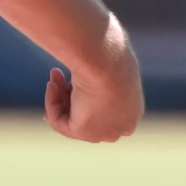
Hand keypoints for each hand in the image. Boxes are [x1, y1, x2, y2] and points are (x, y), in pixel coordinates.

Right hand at [44, 28, 144, 142]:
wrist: (106, 61)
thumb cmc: (110, 53)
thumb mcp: (108, 57)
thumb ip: (99, 66)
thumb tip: (86, 68)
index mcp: (132, 109)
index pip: (106, 111)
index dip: (84, 101)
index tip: (68, 87)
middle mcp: (121, 125)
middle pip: (89, 116)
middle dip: (68, 100)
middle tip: (55, 82)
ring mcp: (104, 131)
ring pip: (74, 119)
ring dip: (60, 95)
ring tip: (55, 73)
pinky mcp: (85, 132)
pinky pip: (61, 123)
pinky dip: (53, 103)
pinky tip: (52, 83)